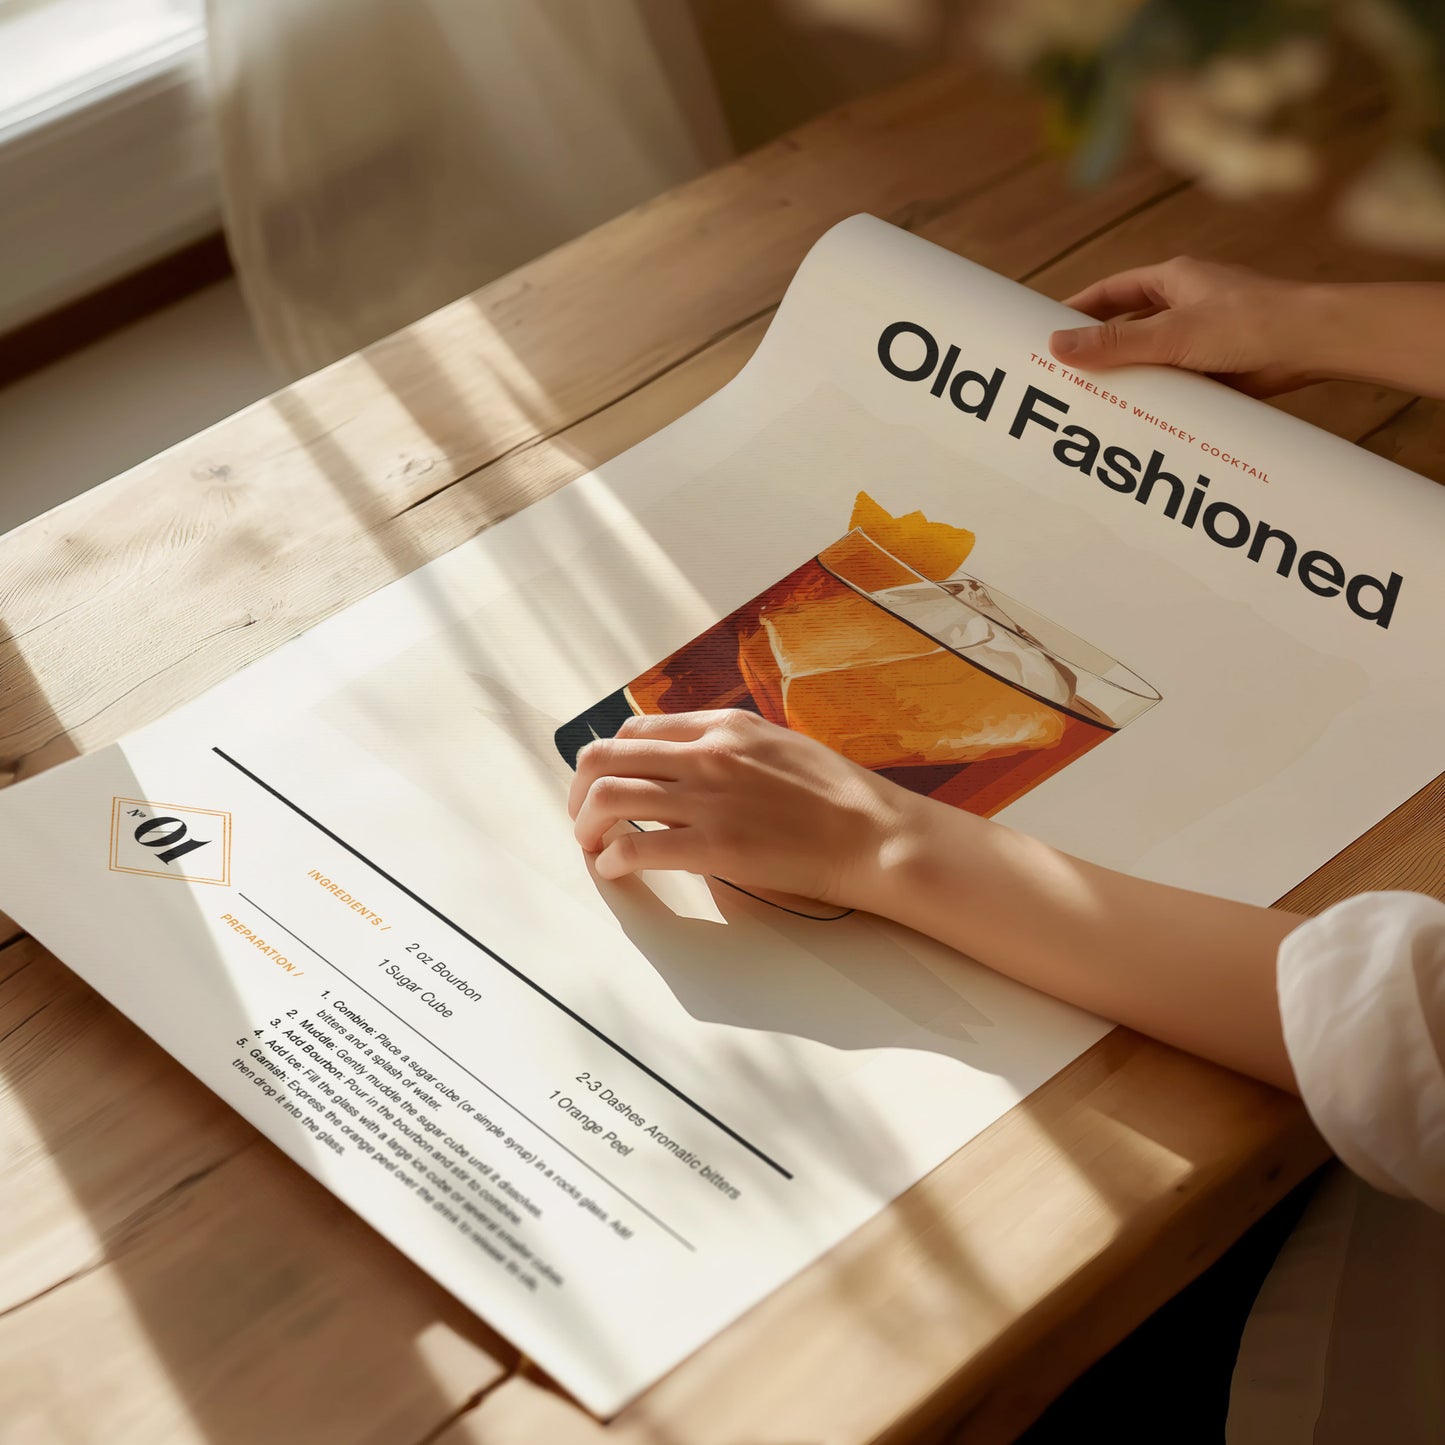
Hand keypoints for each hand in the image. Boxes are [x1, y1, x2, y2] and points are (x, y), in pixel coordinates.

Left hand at [567, 709, 925, 908]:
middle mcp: (706, 753)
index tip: (606, 784)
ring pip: (607, 795)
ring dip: (586, 825)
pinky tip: (616, 870)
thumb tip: (688, 768)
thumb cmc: (837, 798)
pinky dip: (611, 859)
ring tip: (592, 846)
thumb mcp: (778, 746)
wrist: (874, 834)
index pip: (635, 729)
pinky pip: (634, 845)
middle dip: (580, 790)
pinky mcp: (713, 844)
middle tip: (583, 818)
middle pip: (606, 756)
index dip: (610, 760)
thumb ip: (728, 750)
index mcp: (723, 726)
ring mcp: (707, 797)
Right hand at [1049, 256, 1317, 396]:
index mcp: (1174, 280)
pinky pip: (1176, 382)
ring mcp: (1203, 337)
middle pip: (1129, 327)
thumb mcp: (1171, 334)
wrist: (1314, 345)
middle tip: (1063, 374)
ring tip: (1094, 403)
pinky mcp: (1218, 367)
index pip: (1112, 292)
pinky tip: (1139, 417)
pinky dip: (1158, 397)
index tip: (1048, 330)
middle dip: (1099, 349)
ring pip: (1152, 358)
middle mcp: (1187, 305)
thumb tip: (1056, 345)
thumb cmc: (1250, 322)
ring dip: (1130, 377)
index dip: (1078, 309)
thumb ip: (1114, 343)